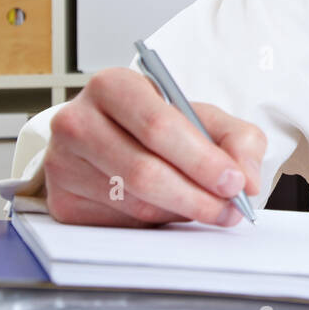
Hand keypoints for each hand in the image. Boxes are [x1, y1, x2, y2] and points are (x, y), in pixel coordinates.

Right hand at [43, 67, 267, 227]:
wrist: (110, 139)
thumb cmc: (157, 126)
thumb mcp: (203, 118)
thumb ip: (237, 140)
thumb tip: (246, 178)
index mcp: (112, 85)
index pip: (158, 126)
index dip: (201, 159)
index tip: (235, 182)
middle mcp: (77, 121)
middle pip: (144, 171)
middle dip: (197, 195)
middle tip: (231, 209)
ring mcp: (63, 163)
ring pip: (135, 203)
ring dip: (181, 212)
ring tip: (208, 207)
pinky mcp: (61, 201)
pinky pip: (119, 224)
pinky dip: (155, 223)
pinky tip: (170, 209)